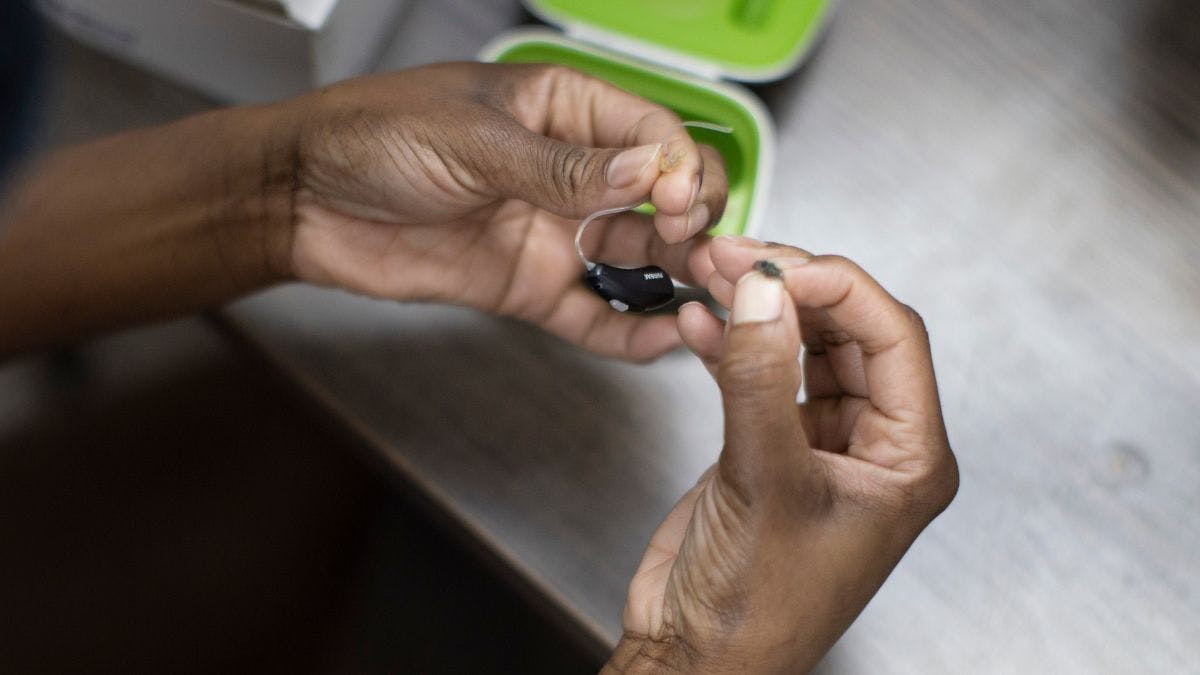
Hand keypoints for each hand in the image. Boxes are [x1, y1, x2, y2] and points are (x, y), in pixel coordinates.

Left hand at [283, 62, 727, 359]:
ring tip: (701, 299)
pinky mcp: (527, 287)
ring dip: (674, 277)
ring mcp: (552, 233)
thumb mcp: (474, 139)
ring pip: (636, 257)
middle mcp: (569, 173)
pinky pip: (590, 313)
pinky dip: (627, 331)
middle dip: (689, 221)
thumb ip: (561, 166)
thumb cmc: (373, 136)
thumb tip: (646, 172)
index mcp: (562, 110)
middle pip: (660, 197)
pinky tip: (660, 341)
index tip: (673, 199)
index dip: (676, 168)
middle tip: (689, 246)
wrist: (302, 200)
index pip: (651, 135)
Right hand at [605, 237, 958, 672]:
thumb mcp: (764, 482)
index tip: (778, 269)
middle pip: (849, 331)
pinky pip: (759, 374)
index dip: (838, 289)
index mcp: (908, 460)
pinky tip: (702, 320)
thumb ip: (760, 379)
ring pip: (802, 345)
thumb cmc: (755, 608)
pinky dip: (731, 343)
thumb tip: (762, 291)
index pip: (894, 338)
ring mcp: (819, 444)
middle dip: (794, 288)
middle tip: (740, 258)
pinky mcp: (769, 447)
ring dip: (760, 309)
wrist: (694, 655)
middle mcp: (873, 446)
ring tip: (714, 272)